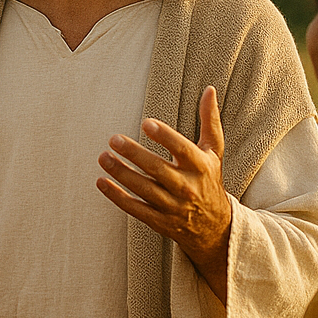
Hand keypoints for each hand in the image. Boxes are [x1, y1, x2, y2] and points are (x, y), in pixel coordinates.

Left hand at [96, 86, 232, 295]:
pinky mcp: (160, 221)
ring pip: (144, 189)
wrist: (216, 227)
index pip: (182, 149)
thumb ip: (209, 120)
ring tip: (103, 157)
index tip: (145, 123)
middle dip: (135, 154)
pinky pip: (136, 209)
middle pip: (158, 169)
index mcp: (201, 166)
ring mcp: (173, 207)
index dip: (165, 136)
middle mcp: (187, 187)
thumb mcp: (214, 151)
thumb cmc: (210, 180)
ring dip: (121, 173)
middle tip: (113, 139)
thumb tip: (209, 89)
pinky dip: (117, 197)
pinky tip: (101, 182)